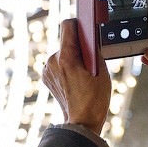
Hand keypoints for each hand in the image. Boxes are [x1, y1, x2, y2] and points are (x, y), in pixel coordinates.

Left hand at [42, 18, 111, 134]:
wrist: (82, 122)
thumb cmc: (95, 98)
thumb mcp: (102, 70)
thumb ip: (94, 49)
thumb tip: (92, 35)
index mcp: (66, 58)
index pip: (68, 26)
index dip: (78, 24)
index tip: (86, 27)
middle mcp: (52, 62)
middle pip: (66, 40)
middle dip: (78, 45)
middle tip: (90, 59)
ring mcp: (47, 70)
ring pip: (62, 52)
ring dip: (72, 56)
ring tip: (84, 72)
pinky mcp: (46, 76)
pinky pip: (57, 62)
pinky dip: (66, 65)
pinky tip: (75, 78)